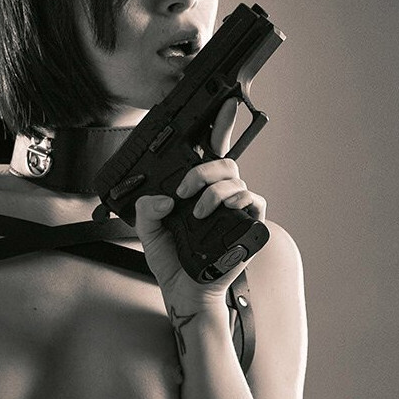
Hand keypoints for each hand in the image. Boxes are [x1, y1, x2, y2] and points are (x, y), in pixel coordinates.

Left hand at [132, 98, 266, 313]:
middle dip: (203, 169)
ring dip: (213, 190)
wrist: (184, 293)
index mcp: (197, 191)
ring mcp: (235, 211)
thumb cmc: (172, 263)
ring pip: (236, 180)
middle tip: (184, 190)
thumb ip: (145, 211)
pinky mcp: (248, 227)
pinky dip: (237, 201)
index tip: (223, 106)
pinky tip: (222, 211)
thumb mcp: (147, 232)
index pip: (210, 153)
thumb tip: (163, 199)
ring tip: (196, 211)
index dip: (219, 127)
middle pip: (224, 162)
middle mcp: (219, 197)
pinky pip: (253, 202)